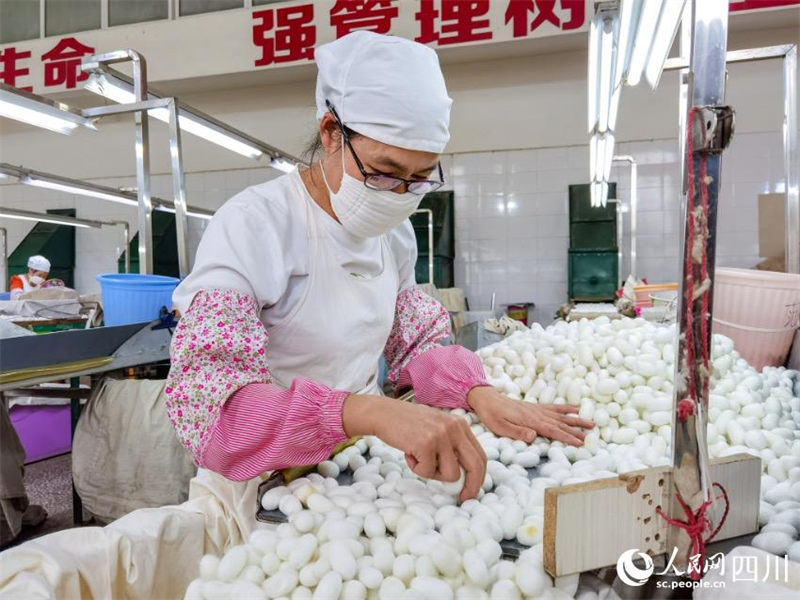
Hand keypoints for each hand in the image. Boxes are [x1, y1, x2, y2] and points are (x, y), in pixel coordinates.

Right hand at [342, 395, 485, 502]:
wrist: (383, 414)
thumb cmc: (408, 425)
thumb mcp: (437, 428)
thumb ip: (452, 446)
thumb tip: (463, 477)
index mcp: (460, 424)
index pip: (480, 455)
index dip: (479, 477)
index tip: (471, 490)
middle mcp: (454, 428)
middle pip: (474, 466)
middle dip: (470, 487)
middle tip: (462, 498)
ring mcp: (441, 435)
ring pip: (450, 474)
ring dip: (433, 474)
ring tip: (419, 460)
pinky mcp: (426, 443)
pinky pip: (427, 472)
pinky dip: (416, 469)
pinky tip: (409, 454)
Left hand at [467, 386, 593, 445]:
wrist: (486, 399)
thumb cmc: (491, 415)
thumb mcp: (499, 427)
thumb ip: (517, 432)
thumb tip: (534, 436)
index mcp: (530, 421)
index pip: (552, 430)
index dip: (567, 437)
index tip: (581, 443)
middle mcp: (537, 414)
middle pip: (561, 423)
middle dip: (577, 430)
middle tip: (592, 436)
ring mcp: (538, 409)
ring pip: (561, 415)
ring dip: (576, 419)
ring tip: (591, 423)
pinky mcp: (535, 407)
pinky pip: (555, 407)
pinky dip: (566, 408)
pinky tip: (576, 409)